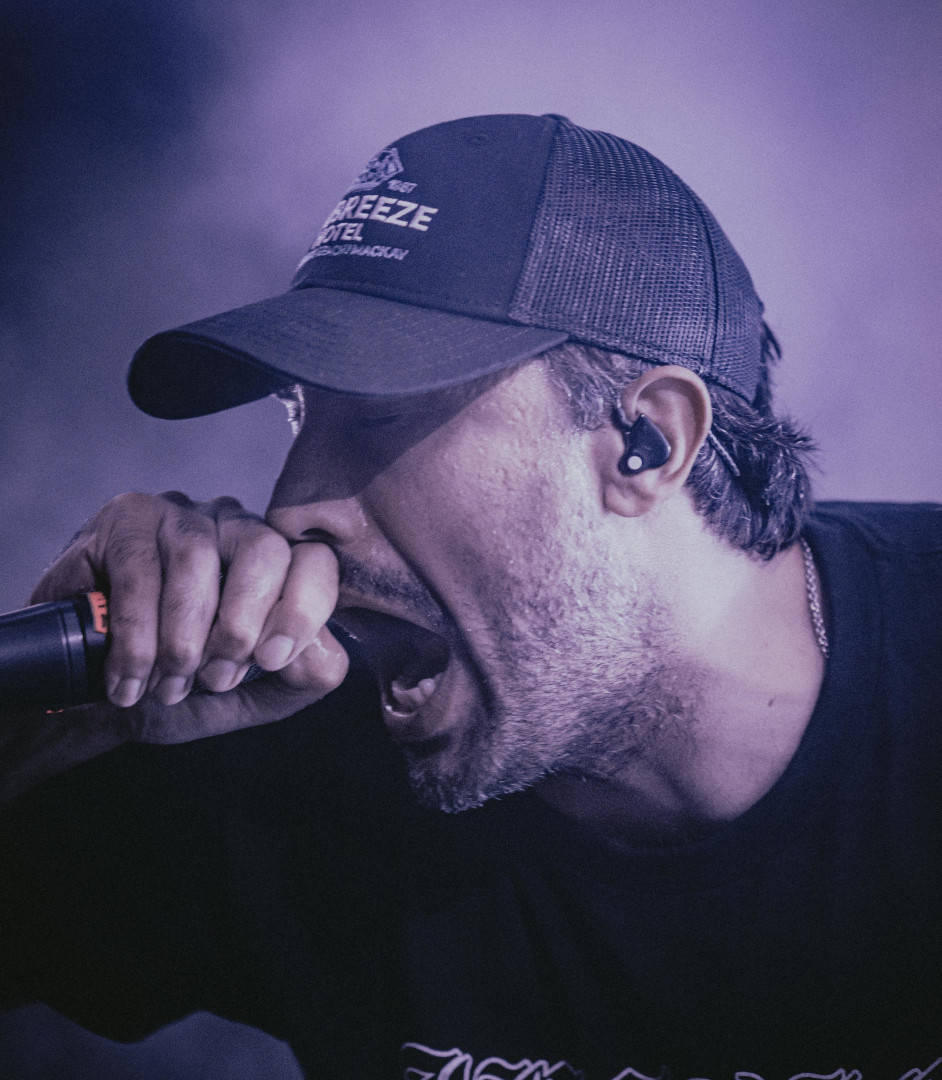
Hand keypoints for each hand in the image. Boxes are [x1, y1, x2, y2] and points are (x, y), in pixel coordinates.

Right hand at [28, 492, 348, 743]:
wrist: (93, 699)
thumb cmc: (176, 686)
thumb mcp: (247, 696)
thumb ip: (298, 678)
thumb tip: (325, 655)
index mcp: (276, 566)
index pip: (314, 560)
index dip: (302, 607)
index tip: (273, 659)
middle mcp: (235, 528)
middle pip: (265, 548)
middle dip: (241, 623)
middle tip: (214, 676)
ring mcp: (181, 515)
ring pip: (197, 558)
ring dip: (181, 637)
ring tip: (165, 685)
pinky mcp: (126, 517)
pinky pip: (139, 570)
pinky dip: (136, 635)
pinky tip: (128, 678)